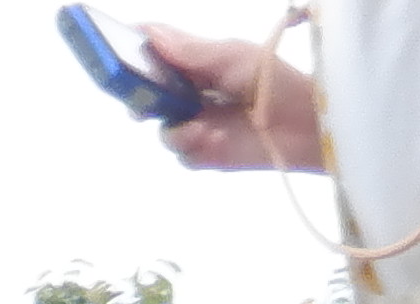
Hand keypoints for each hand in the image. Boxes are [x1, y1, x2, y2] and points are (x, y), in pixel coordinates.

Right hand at [139, 25, 321, 168]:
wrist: (307, 123)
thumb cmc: (273, 80)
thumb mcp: (232, 56)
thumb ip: (191, 51)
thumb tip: (151, 34)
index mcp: (194, 62)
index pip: (155, 52)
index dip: (132, 48)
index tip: (112, 44)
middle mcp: (190, 93)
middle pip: (148, 92)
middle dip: (138, 93)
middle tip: (136, 94)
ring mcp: (197, 124)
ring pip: (162, 126)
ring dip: (174, 125)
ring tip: (198, 124)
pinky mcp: (207, 154)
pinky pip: (183, 153)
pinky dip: (191, 145)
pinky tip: (210, 137)